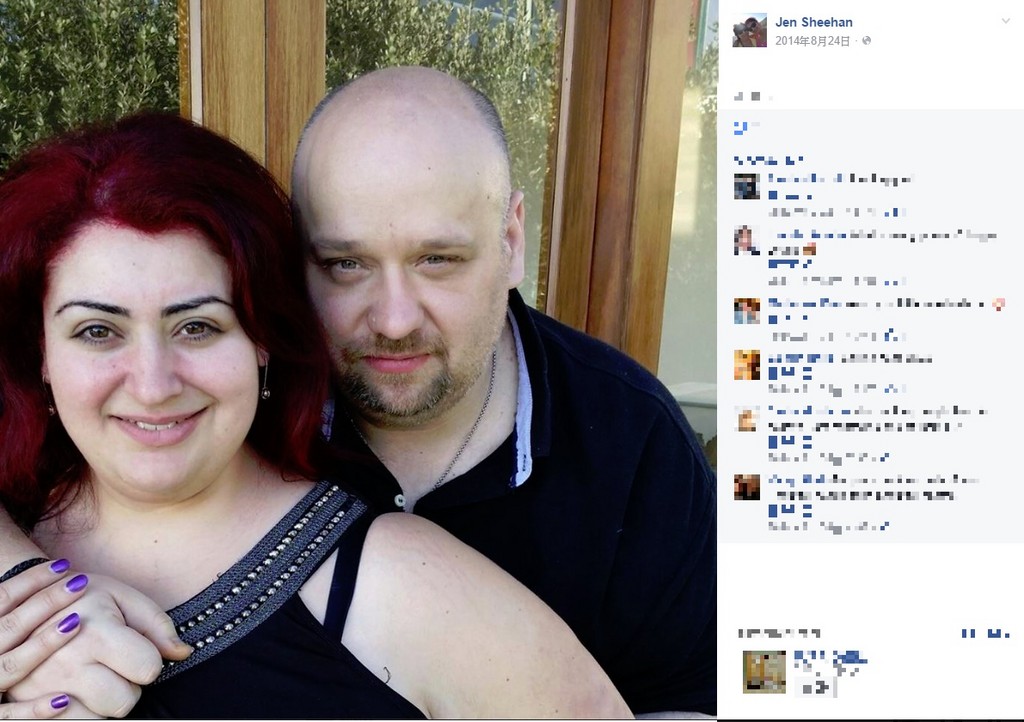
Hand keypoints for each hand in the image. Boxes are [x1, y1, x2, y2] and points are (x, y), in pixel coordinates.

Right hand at [4, 571, 190, 717]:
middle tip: (113, 664)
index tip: (134, 648)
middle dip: (127, 686)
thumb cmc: (81, 598)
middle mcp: (68, 665)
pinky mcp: (27, 704)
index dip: (148, 660)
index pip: (148, 669)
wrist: (23, 602)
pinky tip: (74, 687)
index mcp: (95, 633)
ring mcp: (44, 688)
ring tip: (92, 673)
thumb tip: (183, 653)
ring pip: (98, 718)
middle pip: (123, 702)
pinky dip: (79, 709)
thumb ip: (157, 625)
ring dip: (102, 700)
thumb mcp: (121, 595)